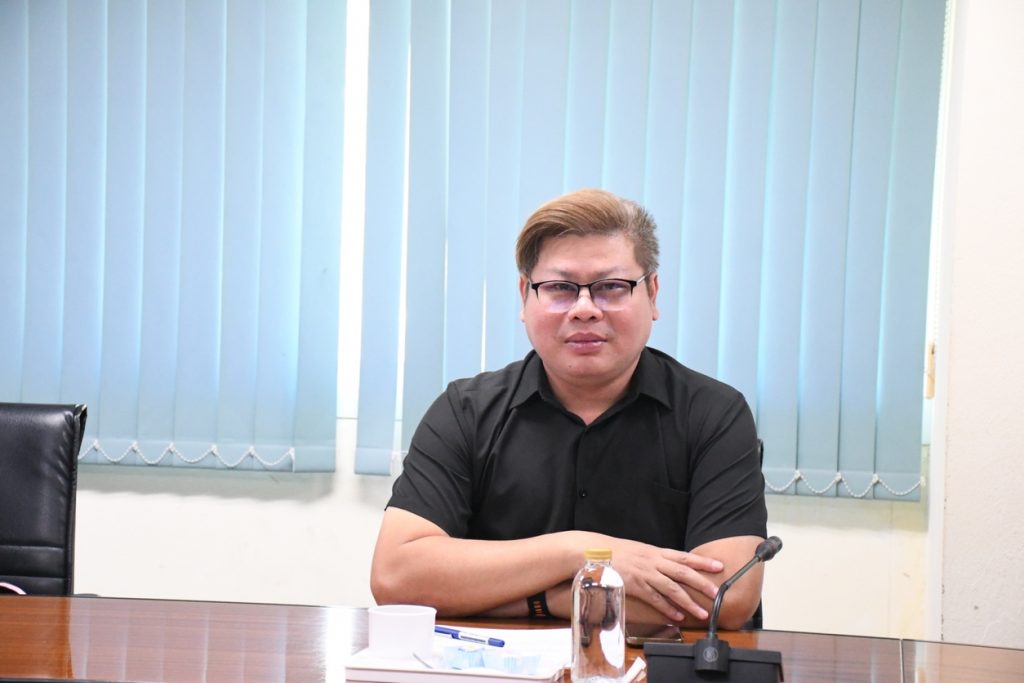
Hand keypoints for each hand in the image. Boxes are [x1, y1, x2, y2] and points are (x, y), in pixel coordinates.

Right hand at [578, 534, 723, 622]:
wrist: (594, 553)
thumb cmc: (617, 551)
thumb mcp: (640, 550)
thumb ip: (656, 558)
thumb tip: (672, 566)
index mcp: (656, 552)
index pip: (684, 557)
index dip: (702, 562)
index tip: (719, 566)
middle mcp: (653, 562)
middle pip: (683, 573)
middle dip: (702, 583)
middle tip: (717, 593)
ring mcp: (645, 574)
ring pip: (672, 589)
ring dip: (689, 601)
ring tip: (702, 612)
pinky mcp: (636, 586)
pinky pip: (655, 599)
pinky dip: (667, 608)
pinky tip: (677, 616)